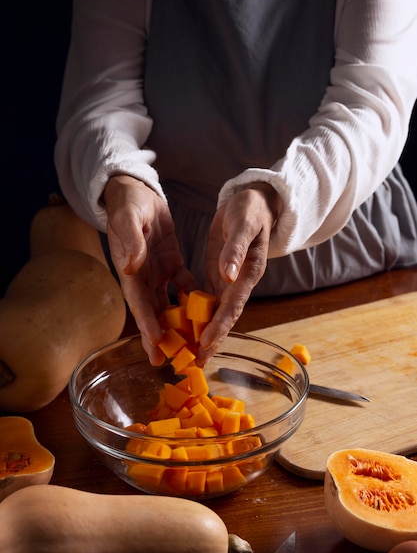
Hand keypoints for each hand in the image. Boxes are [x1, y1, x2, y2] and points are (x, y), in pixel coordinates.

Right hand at [104, 175, 196, 364]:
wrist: (135, 190)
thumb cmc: (128, 201)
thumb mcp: (128, 216)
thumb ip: (130, 240)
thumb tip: (131, 266)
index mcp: (130, 268)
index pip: (138, 300)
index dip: (146, 322)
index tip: (156, 342)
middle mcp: (142, 275)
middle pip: (151, 311)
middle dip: (159, 336)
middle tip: (168, 361)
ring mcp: (156, 271)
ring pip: (167, 303)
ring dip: (177, 324)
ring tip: (188, 346)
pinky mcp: (170, 262)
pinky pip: (182, 285)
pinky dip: (191, 298)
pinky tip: (204, 311)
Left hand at [197, 183, 280, 364]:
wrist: (254, 202)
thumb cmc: (249, 210)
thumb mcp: (242, 224)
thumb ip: (235, 250)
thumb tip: (227, 275)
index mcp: (247, 272)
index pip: (232, 305)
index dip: (219, 325)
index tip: (206, 343)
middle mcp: (239, 282)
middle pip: (224, 317)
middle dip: (211, 340)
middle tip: (197, 363)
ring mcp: (229, 281)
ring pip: (216, 312)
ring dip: (204, 333)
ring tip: (192, 354)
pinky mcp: (219, 275)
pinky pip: (208, 300)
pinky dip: (199, 315)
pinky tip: (186, 327)